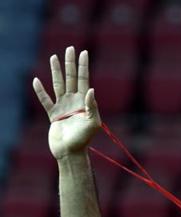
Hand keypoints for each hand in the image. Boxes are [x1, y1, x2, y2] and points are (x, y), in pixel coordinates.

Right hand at [32, 46, 101, 160]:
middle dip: (70, 64)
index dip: (83, 66)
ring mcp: (63, 107)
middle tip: (70, 49)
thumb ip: (92, 106)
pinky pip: (45, 100)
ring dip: (56, 71)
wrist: (70, 152)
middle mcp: (74, 102)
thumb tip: (91, 89)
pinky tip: (36, 80)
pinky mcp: (53, 115)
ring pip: (58, 85)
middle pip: (71, 78)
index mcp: (85, 102)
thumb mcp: (93, 123)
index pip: (84, 80)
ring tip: (54, 57)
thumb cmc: (84, 139)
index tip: (84, 53)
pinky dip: (40, 91)